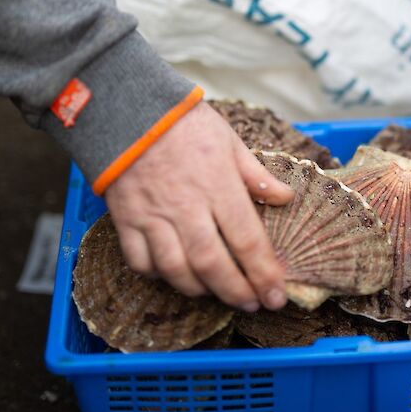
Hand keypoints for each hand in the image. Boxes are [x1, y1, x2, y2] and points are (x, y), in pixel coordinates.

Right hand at [104, 100, 293, 310]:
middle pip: (213, 263)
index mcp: (218, 186)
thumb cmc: (184, 122)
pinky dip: (158, 275)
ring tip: (217, 294)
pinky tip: (173, 275)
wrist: (128, 108)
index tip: (276, 296)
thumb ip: (255, 174)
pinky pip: (140, 260)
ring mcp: (154, 216)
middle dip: (236, 291)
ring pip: (176, 269)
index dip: (264, 273)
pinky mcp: (126, 219)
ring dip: (200, 289)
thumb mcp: (229, 141)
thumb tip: (284, 198)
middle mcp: (187, 207)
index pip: (247, 240)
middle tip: (252, 304)